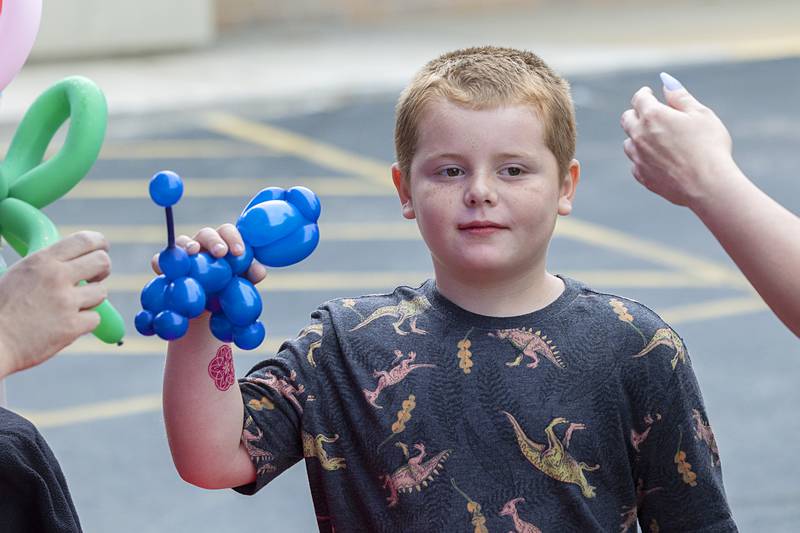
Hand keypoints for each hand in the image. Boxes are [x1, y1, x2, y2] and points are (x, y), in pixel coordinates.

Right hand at [0, 231, 110, 377]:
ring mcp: (66, 302)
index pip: (85, 240)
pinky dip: (86, 322)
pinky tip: (68, 323)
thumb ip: (45, 265)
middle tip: (94, 278)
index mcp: (42, 261)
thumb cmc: (0, 308)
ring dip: (92, 298)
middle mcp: (57, 277)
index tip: (102, 249)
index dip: (100, 243)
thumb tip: (68, 261)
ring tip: (72, 305)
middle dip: (102, 269)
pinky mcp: (72, 327)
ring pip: (101, 292)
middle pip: (102, 262)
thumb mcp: (18, 273)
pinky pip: (96, 318)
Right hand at [150, 223, 266, 284]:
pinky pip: (160, 260)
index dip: (233, 237)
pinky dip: (162, 262)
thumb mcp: (240, 287)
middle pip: (206, 234)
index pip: (227, 232)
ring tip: (194, 251)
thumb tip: (259, 270)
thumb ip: (250, 276)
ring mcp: (182, 255)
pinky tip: (165, 269)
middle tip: (221, 252)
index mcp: (223, 246)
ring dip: (187, 244)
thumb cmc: (225, 295)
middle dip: (214, 240)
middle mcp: (203, 246)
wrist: (203, 317)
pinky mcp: (165, 268)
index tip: (238, 251)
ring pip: (182, 242)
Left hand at [620, 73, 738, 208]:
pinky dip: (643, 159)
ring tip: (655, 139)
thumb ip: (680, 97)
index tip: (649, 93)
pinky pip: (635, 164)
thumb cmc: (709, 146)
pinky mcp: (642, 176)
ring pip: (629, 143)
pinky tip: (657, 160)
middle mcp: (639, 136)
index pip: (639, 98)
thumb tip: (665, 81)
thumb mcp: (700, 114)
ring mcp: (638, 158)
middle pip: (627, 119)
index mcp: (653, 116)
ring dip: (638, 138)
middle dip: (636, 114)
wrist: (707, 185)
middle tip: (649, 114)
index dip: (644, 94)